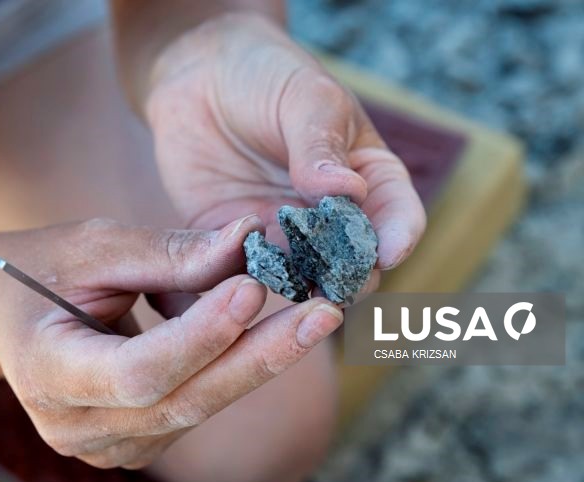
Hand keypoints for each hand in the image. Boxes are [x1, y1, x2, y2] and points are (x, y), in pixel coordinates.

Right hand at [0, 216, 342, 467]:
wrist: (3, 314)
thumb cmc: (41, 268)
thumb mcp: (93, 247)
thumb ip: (170, 252)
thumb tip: (251, 239)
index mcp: (44, 371)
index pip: (136, 370)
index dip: (199, 336)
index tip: (253, 286)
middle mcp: (73, 425)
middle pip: (182, 401)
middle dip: (259, 356)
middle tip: (324, 313)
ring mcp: (103, 445)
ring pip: (197, 409)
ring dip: (257, 362)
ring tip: (313, 315)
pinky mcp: (133, 442)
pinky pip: (195, 409)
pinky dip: (235, 370)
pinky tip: (273, 335)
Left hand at [145, 12, 425, 274]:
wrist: (198, 79)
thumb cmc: (267, 77)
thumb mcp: (305, 98)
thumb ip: (322, 146)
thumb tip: (347, 192)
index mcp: (367, 179)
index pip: (397, 214)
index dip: (399, 236)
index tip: (391, 251)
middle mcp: (331, 220)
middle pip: (354, 264)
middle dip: (351, 277)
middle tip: (338, 283)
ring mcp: (285, 238)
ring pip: (303, 281)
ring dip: (301, 288)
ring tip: (293, 285)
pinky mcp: (236, 247)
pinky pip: (246, 275)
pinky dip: (249, 280)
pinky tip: (242, 272)